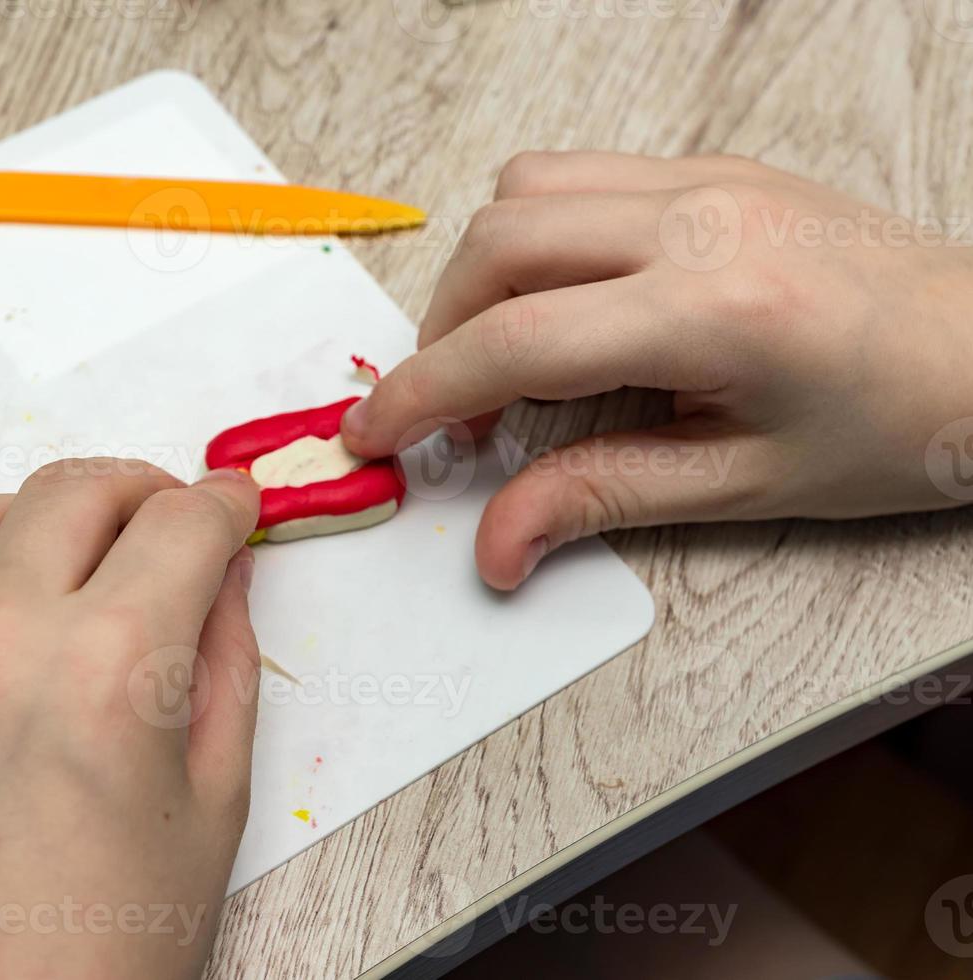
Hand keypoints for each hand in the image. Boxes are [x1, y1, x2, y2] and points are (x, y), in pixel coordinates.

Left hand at [0, 461, 260, 979]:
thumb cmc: (106, 950)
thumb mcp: (211, 806)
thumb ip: (226, 665)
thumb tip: (223, 575)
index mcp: (106, 665)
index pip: (180, 524)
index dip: (225, 504)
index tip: (234, 507)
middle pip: (74, 492)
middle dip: (142, 489)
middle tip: (170, 521)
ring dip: (43, 518)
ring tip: (78, 560)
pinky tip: (1, 636)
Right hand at [342, 151, 972, 588]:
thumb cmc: (897, 427)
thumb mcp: (744, 484)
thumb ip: (600, 499)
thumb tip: (494, 547)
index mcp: (714, 310)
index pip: (512, 340)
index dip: (421, 394)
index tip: (375, 437)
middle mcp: (701, 220)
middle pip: (497, 245)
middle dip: (442, 335)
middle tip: (457, 419)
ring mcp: (707, 180)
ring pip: (523, 190)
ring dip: (480, 276)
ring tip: (506, 357)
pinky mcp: (713, 168)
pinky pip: (577, 174)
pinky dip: (534, 236)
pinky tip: (564, 303)